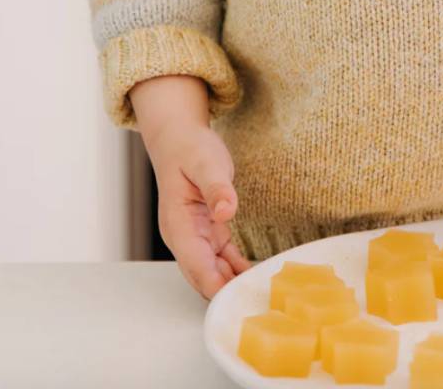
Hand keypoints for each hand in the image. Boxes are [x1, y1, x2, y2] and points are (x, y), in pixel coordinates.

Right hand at [140, 116, 250, 299]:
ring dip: (233, 283)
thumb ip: (217, 188)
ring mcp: (194, 237)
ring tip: (263, 294)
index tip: (239, 299)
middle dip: (227, 291)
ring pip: (213, 271)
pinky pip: (222, 258)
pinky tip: (256, 276)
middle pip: (203, 276)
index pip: (197, 267)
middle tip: (261, 301)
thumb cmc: (190, 151)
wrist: (179, 141)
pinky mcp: (208, 231)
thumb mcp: (206, 164)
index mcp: (178, 227)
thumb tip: (226, 211)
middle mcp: (183, 238)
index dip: (217, 286)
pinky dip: (236, 268)